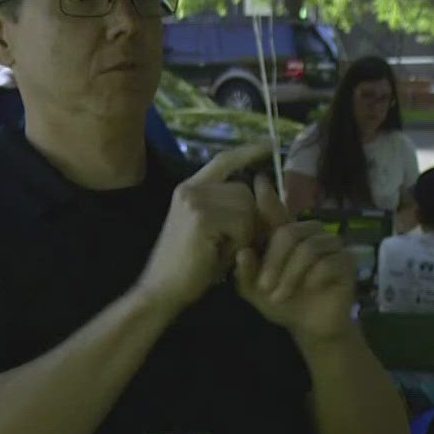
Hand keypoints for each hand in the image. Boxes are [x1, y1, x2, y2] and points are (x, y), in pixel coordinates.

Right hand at [135, 141, 272, 313]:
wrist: (162, 289)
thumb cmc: (190, 268)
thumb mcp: (213, 230)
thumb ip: (231, 208)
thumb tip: (264, 187)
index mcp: (190, 189)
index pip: (224, 160)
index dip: (249, 151)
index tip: (271, 144)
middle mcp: (190, 188)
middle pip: (246, 191)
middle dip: (249, 220)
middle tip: (230, 246)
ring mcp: (194, 199)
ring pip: (247, 208)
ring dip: (244, 235)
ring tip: (222, 251)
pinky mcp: (200, 216)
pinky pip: (242, 224)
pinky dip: (239, 244)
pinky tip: (219, 256)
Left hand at [235, 176, 356, 341]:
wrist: (311, 327)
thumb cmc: (282, 303)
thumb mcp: (254, 290)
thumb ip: (245, 272)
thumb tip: (243, 252)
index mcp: (286, 235)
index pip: (276, 211)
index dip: (268, 196)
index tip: (258, 180)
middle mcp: (310, 234)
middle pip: (290, 232)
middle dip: (273, 262)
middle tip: (263, 286)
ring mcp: (331, 246)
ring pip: (308, 248)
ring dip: (289, 274)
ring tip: (278, 296)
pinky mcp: (347, 261)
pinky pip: (327, 262)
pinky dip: (312, 278)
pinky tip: (308, 289)